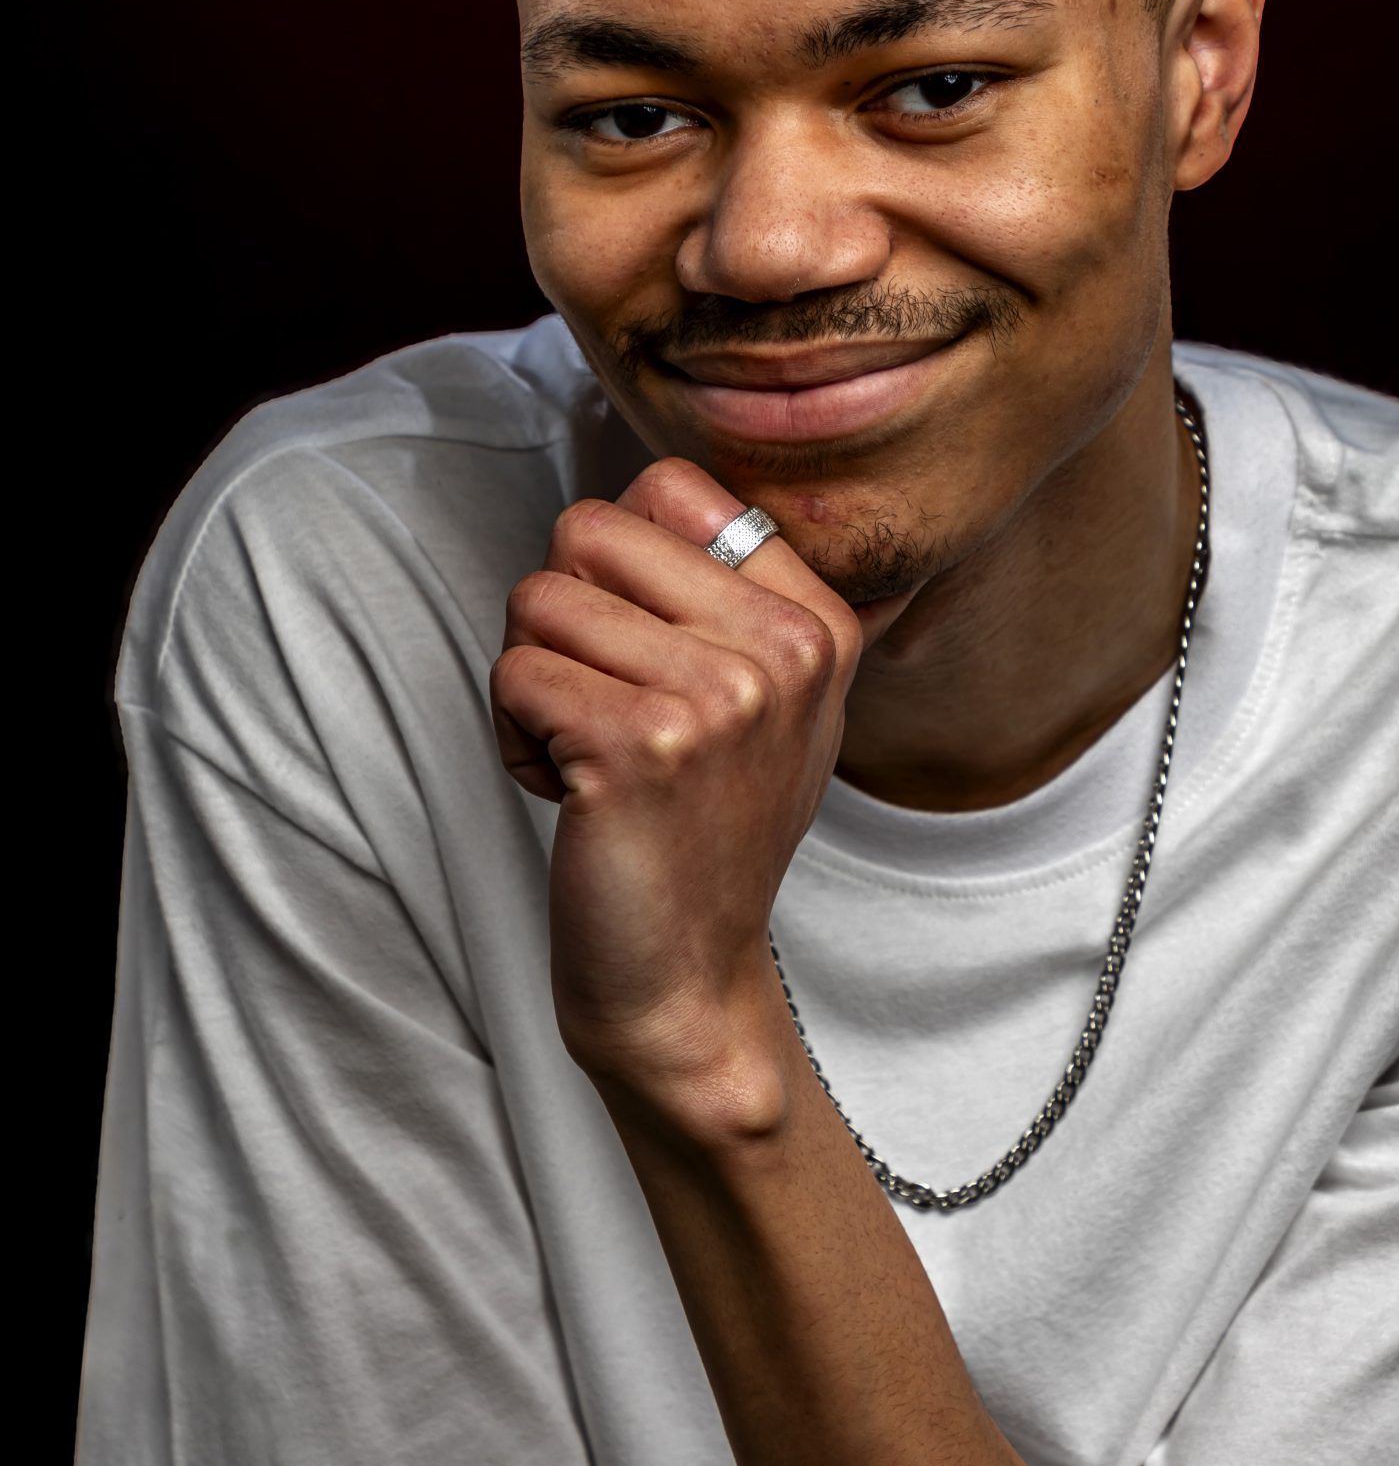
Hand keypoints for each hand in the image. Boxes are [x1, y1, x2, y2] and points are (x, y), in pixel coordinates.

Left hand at [491, 459, 877, 1108]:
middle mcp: (784, 648)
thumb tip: (673, 486)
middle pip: (586, 529)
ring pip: (537, 599)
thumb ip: (741, 594)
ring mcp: (720, 695)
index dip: (616, 561)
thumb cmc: (703, 830)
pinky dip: (515, 737)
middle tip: (606, 706)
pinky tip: (572, 793)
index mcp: (818, 620)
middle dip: (562, 616)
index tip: (646, 649)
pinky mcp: (640, 745)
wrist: (685, 979)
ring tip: (591, 755)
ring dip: (533, 683)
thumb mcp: (775, 703)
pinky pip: (514, 672)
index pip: (669, 486)